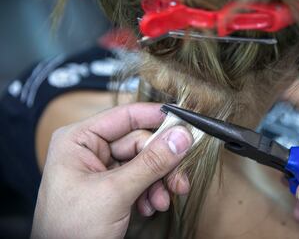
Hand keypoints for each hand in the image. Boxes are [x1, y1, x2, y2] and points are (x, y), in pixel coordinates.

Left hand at [31, 103, 192, 238]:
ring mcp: (102, 169)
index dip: (155, 117)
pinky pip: (142, 178)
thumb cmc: (69, 230)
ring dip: (159, 181)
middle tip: (179, 178)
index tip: (183, 122)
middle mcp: (91, 150)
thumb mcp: (114, 193)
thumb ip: (150, 163)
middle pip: (140, 142)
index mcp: (78, 140)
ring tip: (163, 200)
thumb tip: (180, 137)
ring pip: (145, 162)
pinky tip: (151, 206)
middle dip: (161, 163)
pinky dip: (151, 191)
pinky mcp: (112, 186)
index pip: (125, 116)